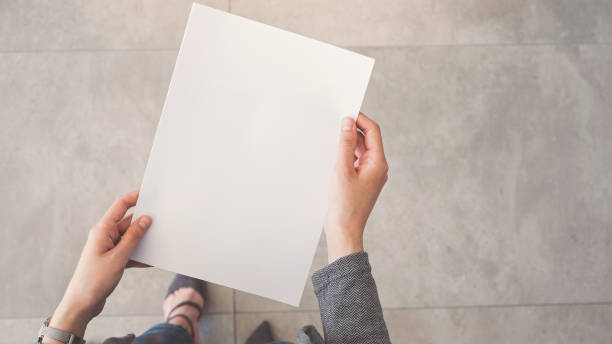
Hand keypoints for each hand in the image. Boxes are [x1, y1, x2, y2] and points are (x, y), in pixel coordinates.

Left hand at [45, 190, 150, 340]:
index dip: (135, 197)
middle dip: (144, 222)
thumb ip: (133, 237)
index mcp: (102, 230)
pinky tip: (150, 260)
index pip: (120, 206)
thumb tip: (145, 219)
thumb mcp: (118, 257)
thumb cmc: (94, 281)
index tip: (149, 192)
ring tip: (157, 243)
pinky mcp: (112, 258)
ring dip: (142, 241)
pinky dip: (139, 255)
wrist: (82, 304)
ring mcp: (108, 247)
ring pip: (130, 237)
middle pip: (128, 222)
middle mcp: (104, 235)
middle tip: (160, 222)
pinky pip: (129, 251)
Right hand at [324, 113, 388, 262]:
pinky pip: (356, 162)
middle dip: (353, 131)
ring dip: (349, 144)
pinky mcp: (362, 182)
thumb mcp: (342, 170)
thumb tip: (348, 123)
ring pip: (361, 151)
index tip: (346, 112)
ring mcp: (370, 176)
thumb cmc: (345, 205)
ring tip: (334, 141)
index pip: (373, 132)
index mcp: (378, 164)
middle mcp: (378, 168)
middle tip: (337, 124)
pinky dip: (347, 156)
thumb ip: (346, 144)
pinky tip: (335, 157)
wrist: (344, 231)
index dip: (361, 119)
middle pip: (368, 140)